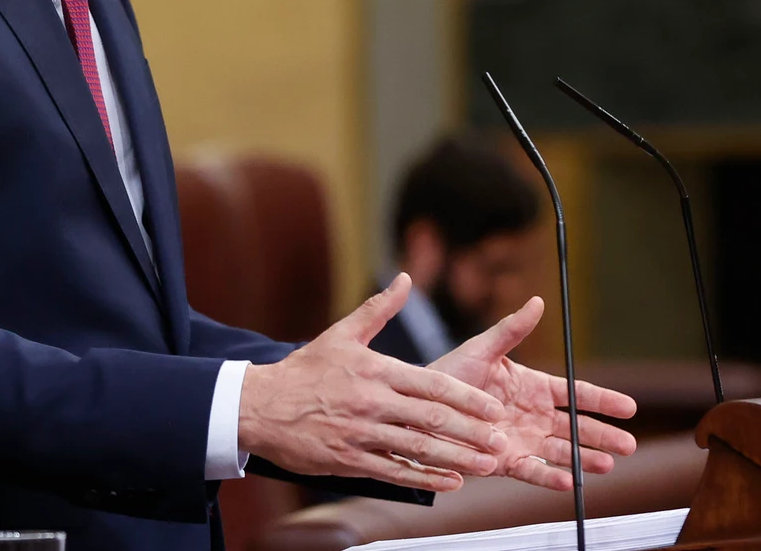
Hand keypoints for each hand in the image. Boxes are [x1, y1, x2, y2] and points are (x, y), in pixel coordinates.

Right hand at [238, 274, 509, 492]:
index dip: (467, 399)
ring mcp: (360, 433)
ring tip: (486, 464)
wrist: (258, 406)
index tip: (494, 409)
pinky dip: (424, 478)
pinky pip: (393, 471)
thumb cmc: (303, 370)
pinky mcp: (348, 459)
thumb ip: (379, 309)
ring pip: (417, 448)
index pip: (432, 384)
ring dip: (455, 457)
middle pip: (431, 418)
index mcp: (375, 370)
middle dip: (471, 432)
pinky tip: (449, 481)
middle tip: (501, 441)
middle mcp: (371, 402)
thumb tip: (406, 279)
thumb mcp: (341, 333)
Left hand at [429, 296, 638, 490]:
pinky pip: (532, 470)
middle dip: (603, 434)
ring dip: (585, 458)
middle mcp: (533, 415)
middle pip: (576, 426)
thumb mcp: (482, 348)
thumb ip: (512, 330)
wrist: (420, 407)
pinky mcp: (504, 462)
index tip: (629, 407)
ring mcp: (521, 439)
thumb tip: (537, 302)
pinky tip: (569, 481)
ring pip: (561, 450)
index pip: (575, 394)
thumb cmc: (450, 374)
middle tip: (629, 444)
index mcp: (532, 387)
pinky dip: (549, 476)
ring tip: (608, 464)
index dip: (603, 400)